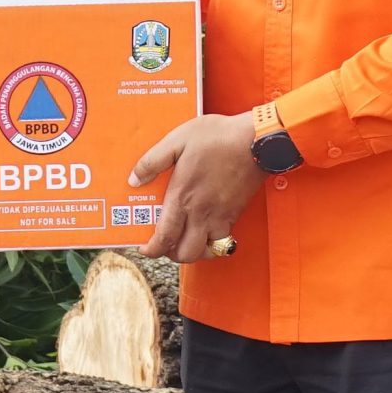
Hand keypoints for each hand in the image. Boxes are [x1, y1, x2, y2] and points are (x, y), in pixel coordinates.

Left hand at [133, 112, 259, 263]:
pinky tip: (206, 228)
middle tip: (165, 244)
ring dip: (194, 250)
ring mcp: (221, 216)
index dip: (152, 249)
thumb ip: (152, 161)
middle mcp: (201, 213)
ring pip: (206, 252)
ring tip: (185, 238)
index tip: (145, 248)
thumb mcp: (177, 140)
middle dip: (171, 255)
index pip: (165, 237)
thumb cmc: (217, 137)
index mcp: (183, 197)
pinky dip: (212, 242)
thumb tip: (134, 179)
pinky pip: (223, 241)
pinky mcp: (235, 214)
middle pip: (186, 254)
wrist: (257, 140)